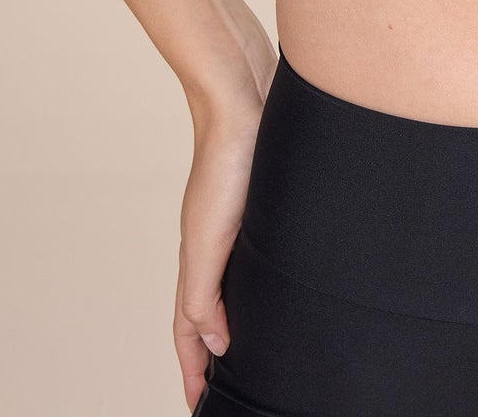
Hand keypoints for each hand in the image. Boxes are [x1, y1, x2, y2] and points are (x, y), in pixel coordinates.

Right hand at [173, 94, 266, 411]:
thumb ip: (203, 292)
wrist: (245, 92)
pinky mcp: (267, 200)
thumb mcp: (210, 235)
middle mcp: (217, 243)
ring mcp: (241, 222)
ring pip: (237, 284)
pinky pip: (262, 255)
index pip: (189, 329)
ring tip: (260, 348)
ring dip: (240, 319)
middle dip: (214, 354)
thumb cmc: (228, 157)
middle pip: (209, 312)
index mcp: (199, 256)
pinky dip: (264, 282)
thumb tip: (213, 343)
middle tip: (231, 388)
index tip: (199, 405)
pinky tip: (287, 283)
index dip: (193, 369)